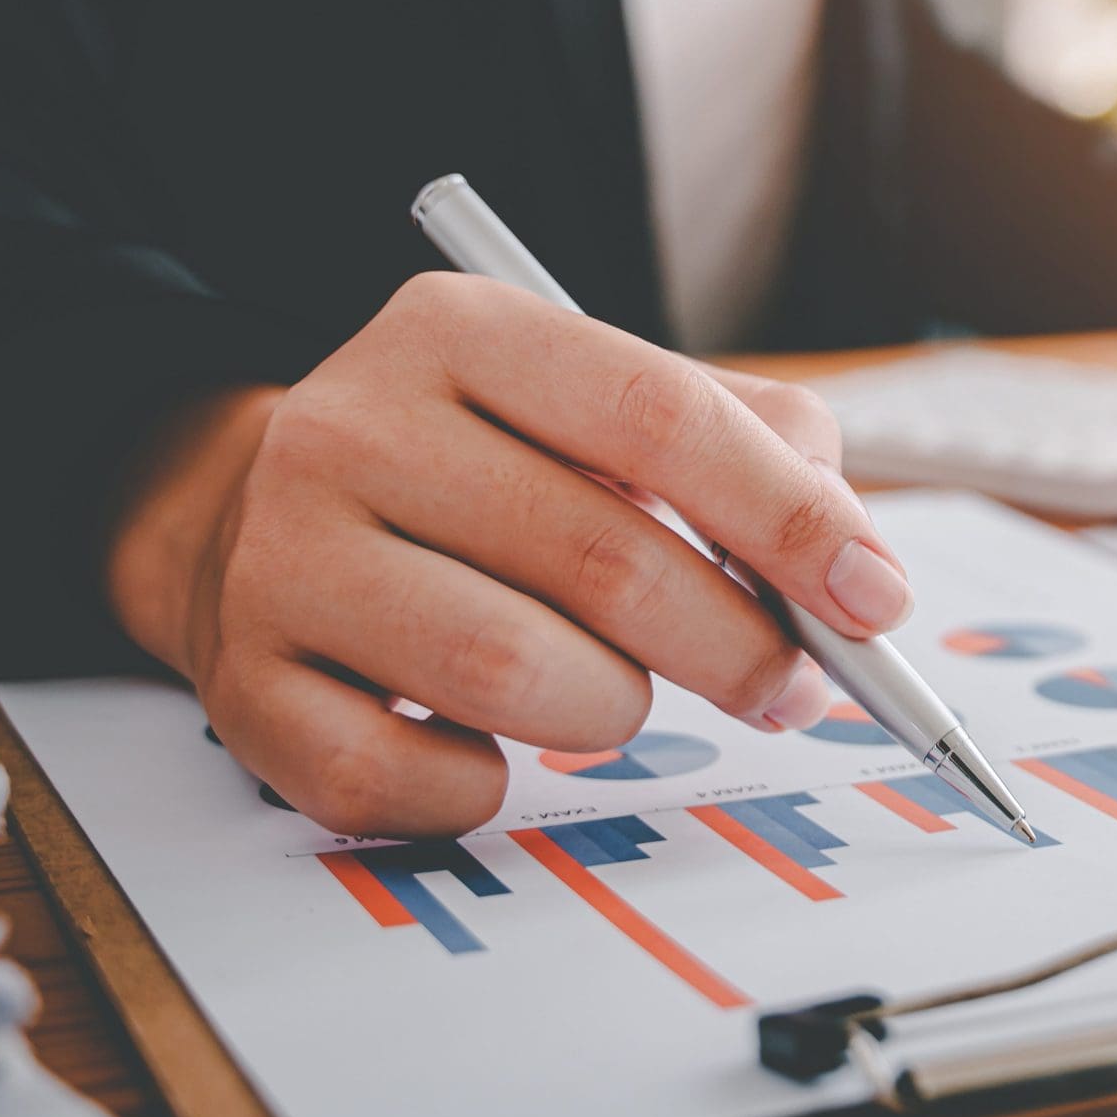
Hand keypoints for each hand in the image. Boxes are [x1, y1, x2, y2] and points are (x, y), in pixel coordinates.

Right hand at [102, 272, 907, 838]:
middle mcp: (353, 424)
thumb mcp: (603, 405)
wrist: (243, 510)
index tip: (874, 601)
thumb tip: (859, 575)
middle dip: (736, 646)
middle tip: (788, 685)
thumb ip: (753, 453)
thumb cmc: (481, 467)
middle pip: (604, 560)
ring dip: (610, 712)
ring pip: (513, 677)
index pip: (660, 416)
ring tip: (613, 692)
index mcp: (464, 329)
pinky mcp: (242, 684)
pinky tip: (491, 741)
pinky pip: (406, 780)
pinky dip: (481, 786)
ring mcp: (281, 554)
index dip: (788, 518)